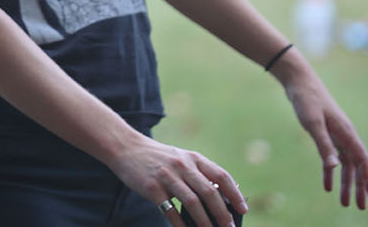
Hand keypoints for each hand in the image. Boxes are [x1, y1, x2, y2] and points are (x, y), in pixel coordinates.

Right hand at [105, 133, 246, 226]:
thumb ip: (198, 174)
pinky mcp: (152, 187)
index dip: (234, 194)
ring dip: (204, 222)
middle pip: (209, 193)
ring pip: (192, 203)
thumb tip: (219, 200)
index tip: (243, 210)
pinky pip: (170, 210)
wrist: (125, 148)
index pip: (221, 176)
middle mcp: (182, 166)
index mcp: (193, 158)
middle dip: (222, 214)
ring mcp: (167, 176)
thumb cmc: (157, 158)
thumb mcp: (180, 159)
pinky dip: (180, 224)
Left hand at [274, 56, 367, 207]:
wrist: (298, 81)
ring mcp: (336, 134)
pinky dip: (330, 171)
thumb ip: (323, 144)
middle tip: (359, 206)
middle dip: (358, 186)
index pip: (362, 160)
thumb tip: (334, 167)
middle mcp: (345, 135)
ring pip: (344, 163)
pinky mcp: (325, 132)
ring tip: (342, 202)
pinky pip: (331, 157)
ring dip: (344, 182)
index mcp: (346, 132)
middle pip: (355, 166)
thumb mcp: (312, 123)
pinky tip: (326, 185)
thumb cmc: (306, 99)